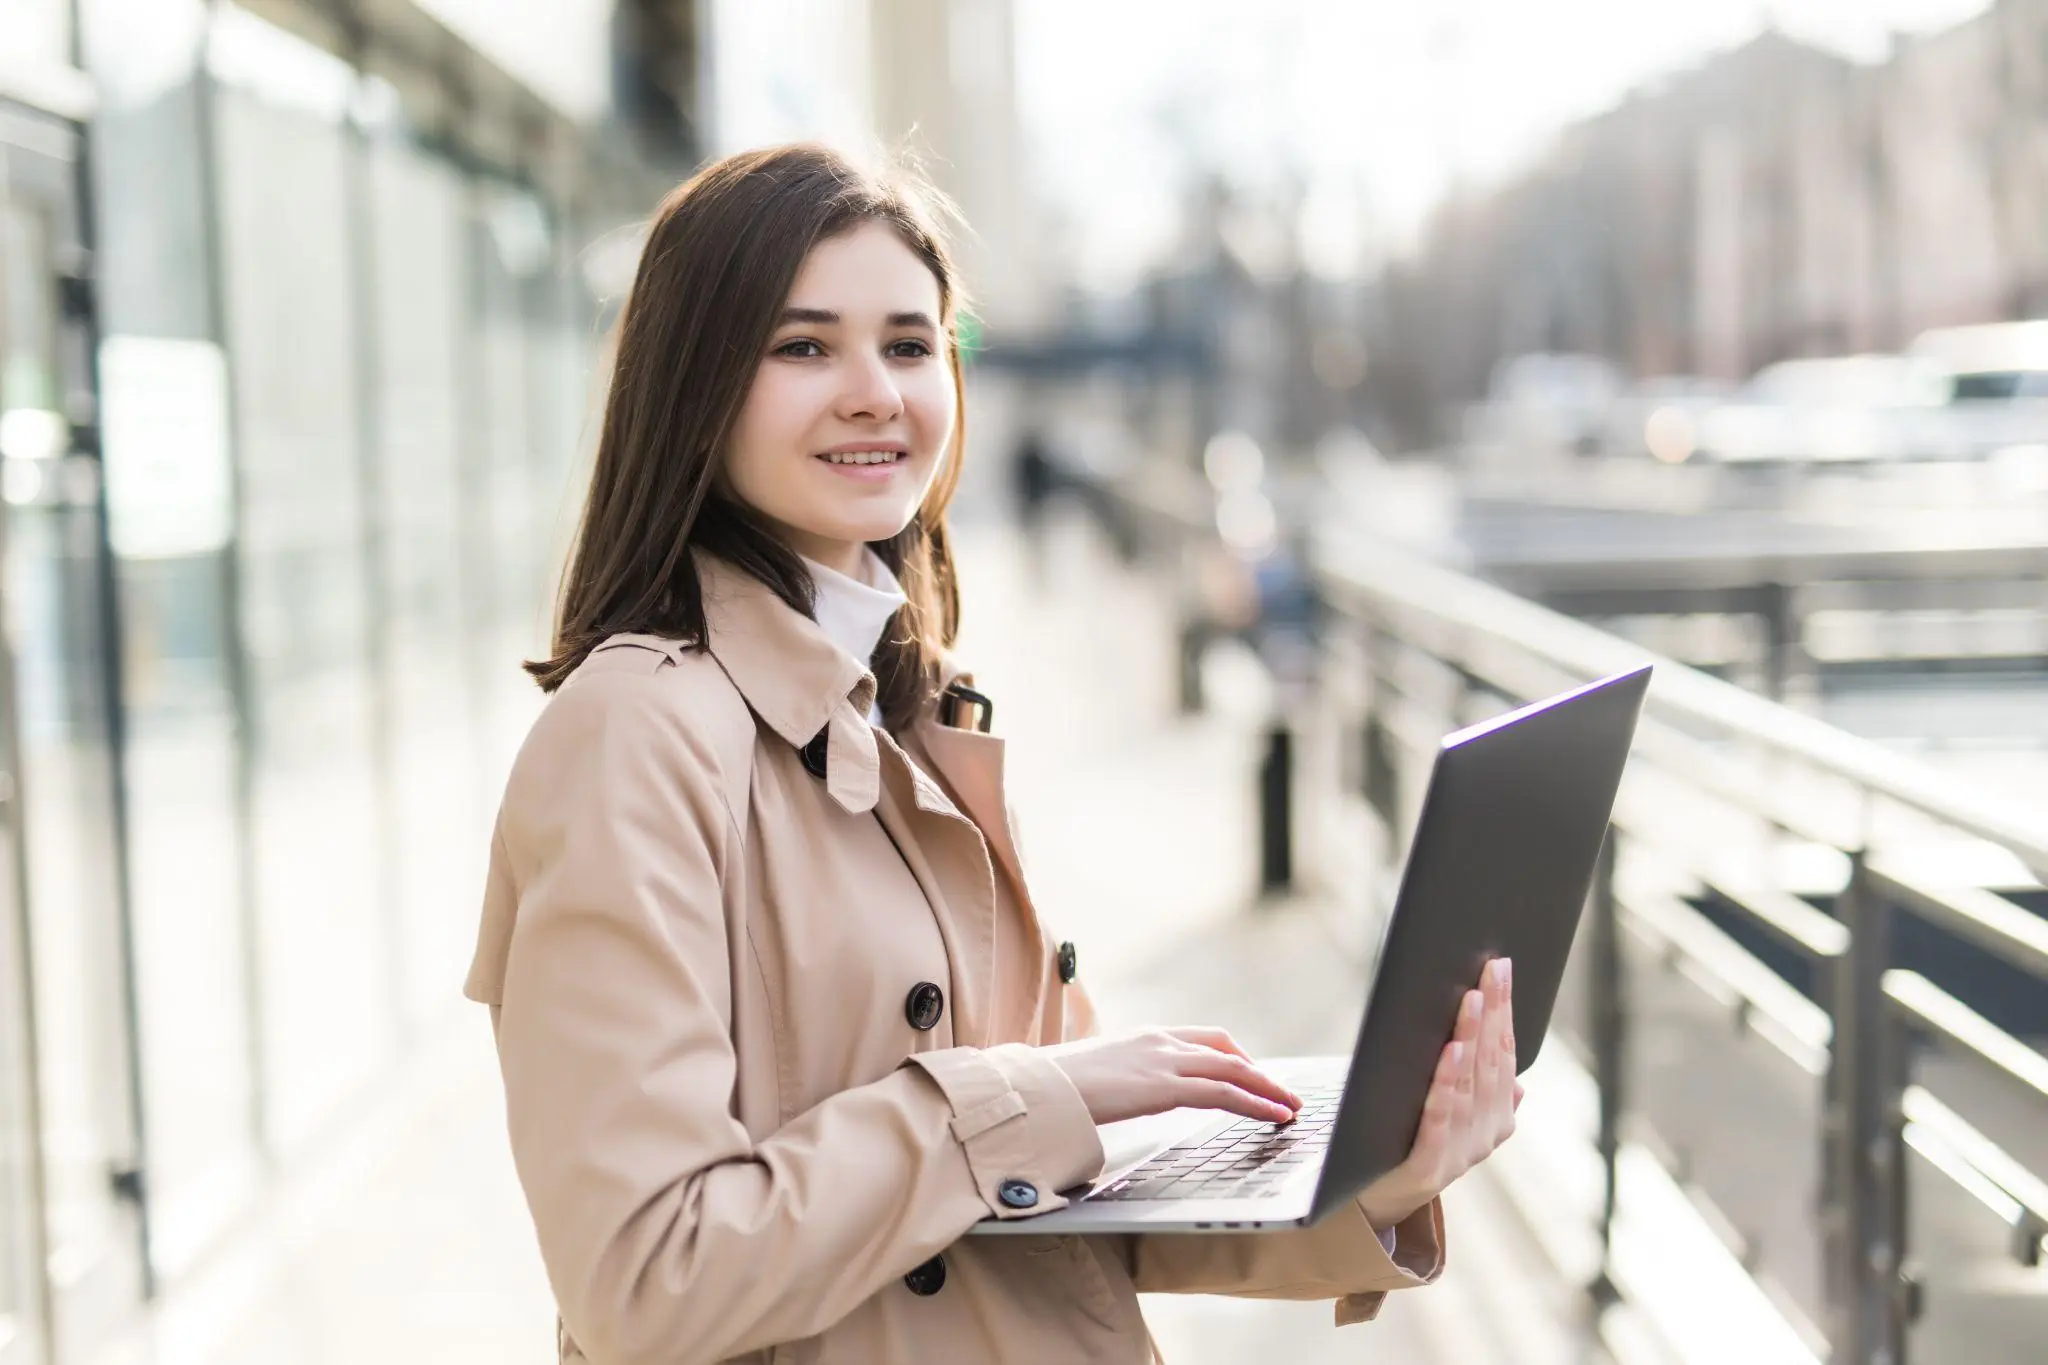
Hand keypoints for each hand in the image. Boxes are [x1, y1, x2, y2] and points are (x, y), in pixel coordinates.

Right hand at [1044, 1027, 1301, 1126]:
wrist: (1036, 1086)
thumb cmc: (1057, 1086)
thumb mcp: (1099, 1075)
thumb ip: (1124, 1079)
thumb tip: (1127, 1095)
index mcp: (1146, 1036)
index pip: (1207, 1039)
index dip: (1238, 1057)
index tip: (1255, 1074)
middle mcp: (1160, 1041)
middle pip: (1227, 1050)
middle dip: (1261, 1073)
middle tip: (1284, 1093)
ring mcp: (1163, 1061)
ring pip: (1233, 1069)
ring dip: (1268, 1089)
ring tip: (1291, 1107)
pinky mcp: (1163, 1086)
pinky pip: (1223, 1093)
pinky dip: (1255, 1103)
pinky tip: (1273, 1116)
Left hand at [1357, 957, 1520, 1230]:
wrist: (1376, 1197)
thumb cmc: (1410, 1136)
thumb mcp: (1449, 1106)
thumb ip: (1476, 1084)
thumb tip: (1511, 1064)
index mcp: (1497, 1116)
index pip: (1504, 1053)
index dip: (1504, 1011)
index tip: (1501, 967)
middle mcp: (1486, 1133)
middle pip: (1490, 1063)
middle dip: (1492, 1013)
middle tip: (1489, 970)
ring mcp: (1461, 1152)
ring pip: (1469, 1085)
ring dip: (1472, 1039)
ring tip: (1470, 1002)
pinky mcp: (1429, 1166)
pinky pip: (1440, 1118)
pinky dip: (1446, 1084)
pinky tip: (1449, 1053)